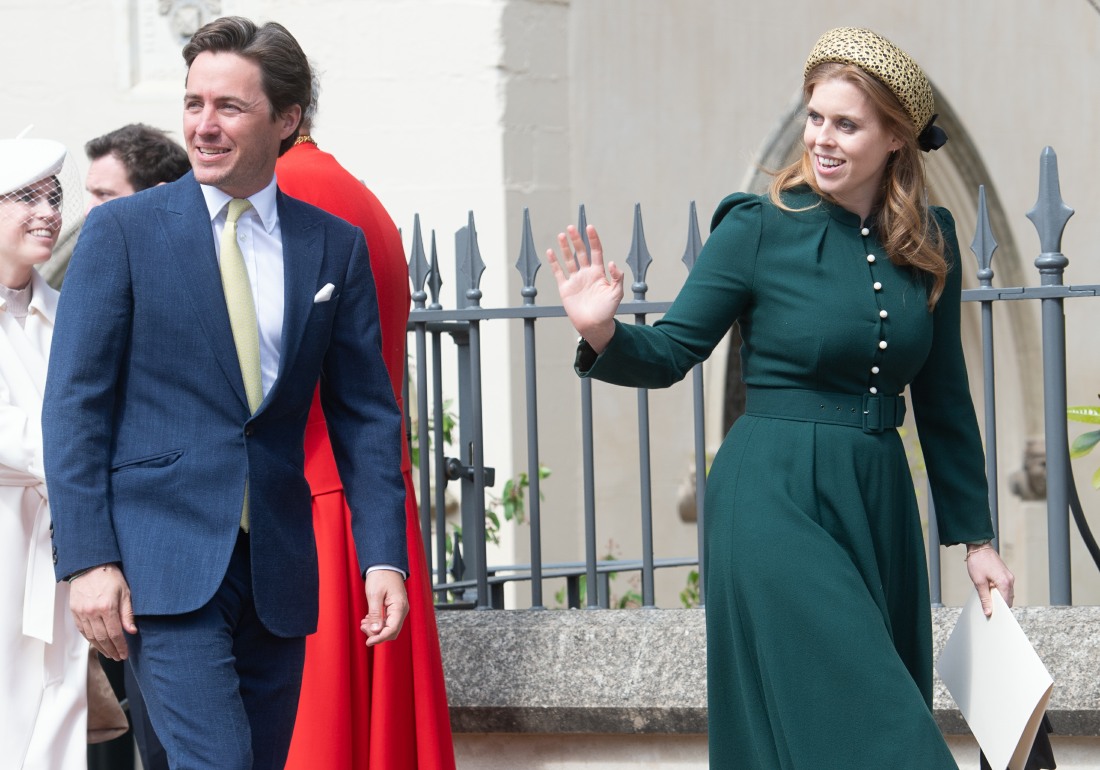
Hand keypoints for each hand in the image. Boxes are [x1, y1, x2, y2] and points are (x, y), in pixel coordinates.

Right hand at [69, 563, 135, 659]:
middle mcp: (92, 612)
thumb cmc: (110, 576)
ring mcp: (82, 613)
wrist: (89, 566)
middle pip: (102, 638)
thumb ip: (128, 613)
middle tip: (118, 657)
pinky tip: (97, 644)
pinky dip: (90, 639)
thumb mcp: (125, 592)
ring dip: (100, 648)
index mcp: (107, 607)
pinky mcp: (74, 612)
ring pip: (91, 637)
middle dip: (111, 650)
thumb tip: (132, 631)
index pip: (115, 633)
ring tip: (109, 654)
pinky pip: (82, 630)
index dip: (120, 646)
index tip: (125, 654)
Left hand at [360, 569, 408, 645]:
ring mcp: (399, 609)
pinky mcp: (395, 608)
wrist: (385, 564)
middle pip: (392, 631)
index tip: (368, 642)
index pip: (392, 629)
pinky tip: (368, 620)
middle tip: (363, 627)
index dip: (380, 638)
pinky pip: (388, 621)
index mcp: (399, 607)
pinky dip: (378, 623)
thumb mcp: (374, 595)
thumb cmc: (381, 576)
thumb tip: (375, 631)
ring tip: (364, 623)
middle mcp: (402, 610)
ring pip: (389, 627)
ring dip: (376, 629)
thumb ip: (375, 614)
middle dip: (377, 634)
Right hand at [546, 224, 623, 351]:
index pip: (596, 251)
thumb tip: (612, 263)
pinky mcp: (565, 288)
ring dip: (565, 247)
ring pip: (569, 259)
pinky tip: (551, 251)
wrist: (594, 326)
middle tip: (571, 227)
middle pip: (581, 252)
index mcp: (599, 273)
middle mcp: (586, 274)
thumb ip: (617, 278)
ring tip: (562, 235)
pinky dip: (554, 262)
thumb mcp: (617, 294)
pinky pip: (559, 272)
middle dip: (577, 239)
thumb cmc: (607, 311)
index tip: (590, 227)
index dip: (593, 239)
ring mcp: (575, 280)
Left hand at [965, 544, 1014, 616]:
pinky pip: (1004, 588)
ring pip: (1006, 594)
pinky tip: (988, 590)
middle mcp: (1010, 580)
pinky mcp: (1005, 575)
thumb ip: (985, 598)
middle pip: (1007, 599)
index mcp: (1005, 583)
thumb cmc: (978, 562)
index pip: (1006, 603)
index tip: (992, 615)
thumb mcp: (979, 582)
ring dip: (997, 597)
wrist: (979, 547)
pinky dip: (998, 591)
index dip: (999, 610)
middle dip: (998, 604)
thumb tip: (988, 611)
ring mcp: (1009, 577)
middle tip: (987, 607)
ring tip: (986, 596)